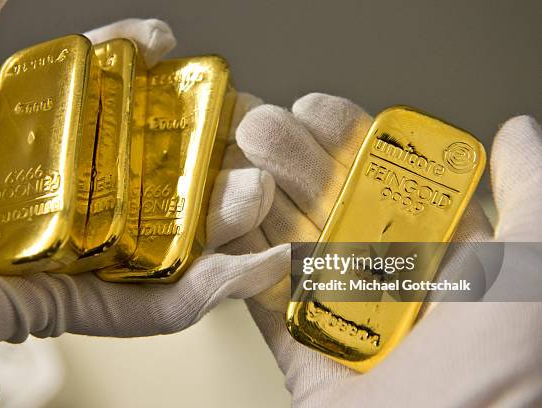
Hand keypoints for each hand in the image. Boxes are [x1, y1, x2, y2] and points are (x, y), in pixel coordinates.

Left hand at [0, 15, 288, 356]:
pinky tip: (244, 272)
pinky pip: (132, 311)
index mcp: (28, 132)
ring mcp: (50, 253)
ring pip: (153, 247)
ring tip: (260, 197)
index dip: (151, 78)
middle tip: (249, 137)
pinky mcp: (46, 308)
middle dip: (206, 160)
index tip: (181, 52)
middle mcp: (46, 192)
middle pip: (146, 181)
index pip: (111, 105)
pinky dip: (195, 298)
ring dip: (218, 230)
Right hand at [233, 93, 541, 406]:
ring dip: (258, 199)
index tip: (315, 110)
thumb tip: (517, 131)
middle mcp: (388, 282)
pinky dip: (238, 260)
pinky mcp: (302, 349)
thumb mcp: (531, 265)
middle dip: (292, 160)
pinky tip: (222, 220)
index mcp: (441, 258)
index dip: (349, 139)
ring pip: (291, 243)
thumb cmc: (502, 370)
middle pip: (330, 205)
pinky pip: (262, 298)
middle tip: (259, 126)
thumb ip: (528, 193)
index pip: (387, 180)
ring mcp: (340, 313)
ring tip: (233, 157)